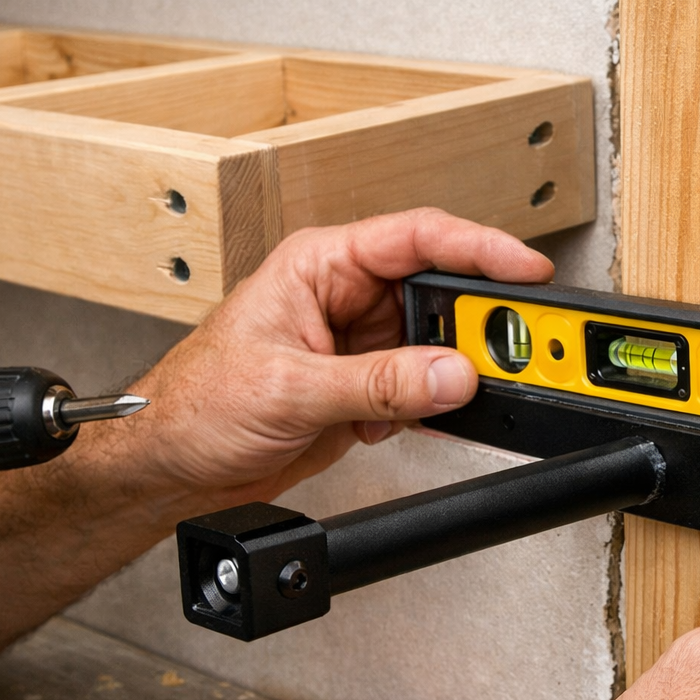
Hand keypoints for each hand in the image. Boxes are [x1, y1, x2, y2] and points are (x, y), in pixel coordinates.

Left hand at [110, 207, 552, 514]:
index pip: (416, 237)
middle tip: (504, 352)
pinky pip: (417, 387)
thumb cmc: (196, 402)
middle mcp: (342, 295)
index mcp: (319, 264)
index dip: (479, 247)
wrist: (172, 462)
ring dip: (442, 375)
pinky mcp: (361, 387)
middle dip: (469, 325)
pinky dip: (422, 407)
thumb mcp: (290, 390)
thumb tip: (449, 373)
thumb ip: (377, 382)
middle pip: (436, 290)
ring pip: (433, 345)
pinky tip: (401, 421)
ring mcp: (355, 342)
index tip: (527, 268)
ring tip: (442, 398)